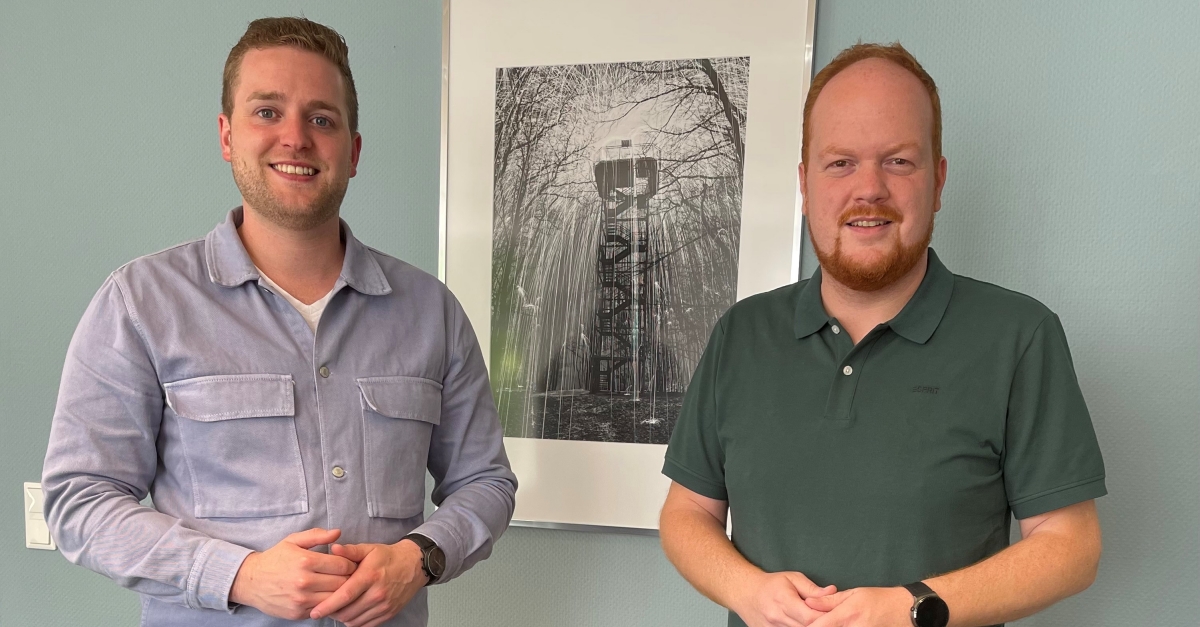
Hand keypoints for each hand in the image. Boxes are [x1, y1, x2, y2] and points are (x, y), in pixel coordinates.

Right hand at [229, 528, 357, 620]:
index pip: (343, 565)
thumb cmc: (275, 559)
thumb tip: (338, 533)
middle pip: (342, 583)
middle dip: (348, 578)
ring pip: (335, 598)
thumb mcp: (293, 541)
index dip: (350, 563)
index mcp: (305, 561)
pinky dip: (328, 603)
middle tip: (348, 575)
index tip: (349, 563)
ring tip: (338, 585)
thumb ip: (317, 535)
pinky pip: (323, 609)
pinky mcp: (298, 613)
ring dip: (340, 592)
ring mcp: (301, 600)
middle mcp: (304, 582)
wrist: (251, 581)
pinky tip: (325, 595)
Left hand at [309, 539, 427, 626]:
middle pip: (348, 612)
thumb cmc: (387, 556)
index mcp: (370, 576)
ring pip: (355, 621)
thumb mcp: (369, 549)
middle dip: (333, 612)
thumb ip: (350, 551)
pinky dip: (355, 622)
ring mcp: (384, 606)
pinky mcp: (388, 614)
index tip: (315, 612)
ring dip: (343, 617)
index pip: (345, 595)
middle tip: (324, 607)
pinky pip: (365, 625)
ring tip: (337, 609)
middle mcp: (378, 593)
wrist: (414, 565)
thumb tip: (333, 549)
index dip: (328, 606)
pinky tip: (351, 612)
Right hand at [731, 571, 837, 626]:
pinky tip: (803, 624)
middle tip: (831, 619)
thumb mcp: (792, 578)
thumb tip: (833, 592)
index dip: (826, 617)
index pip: (810, 617)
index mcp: (784, 600)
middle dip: (822, 624)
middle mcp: (777, 618)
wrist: (745, 593)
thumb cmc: (771, 585)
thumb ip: (812, 588)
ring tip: (817, 622)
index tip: (835, 614)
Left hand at [805, 587, 911, 626]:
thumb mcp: (854, 594)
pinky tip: (845, 626)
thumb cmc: (880, 600)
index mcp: (846, 616)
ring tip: (837, 623)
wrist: (907, 612)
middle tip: (813, 624)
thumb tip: (808, 602)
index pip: (817, 626)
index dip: (807, 625)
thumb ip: (829, 601)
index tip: (803, 623)